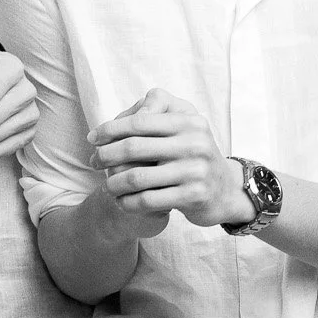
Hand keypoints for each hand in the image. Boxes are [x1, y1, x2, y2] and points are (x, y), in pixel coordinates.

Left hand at [87, 89, 250, 231]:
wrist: (225, 191)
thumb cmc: (191, 156)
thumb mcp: (181, 128)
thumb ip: (151, 114)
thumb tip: (113, 123)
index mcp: (188, 121)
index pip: (139, 122)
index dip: (110, 129)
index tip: (92, 138)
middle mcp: (194, 143)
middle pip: (134, 148)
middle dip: (106, 155)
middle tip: (93, 162)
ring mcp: (196, 170)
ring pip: (137, 176)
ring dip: (113, 182)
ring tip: (105, 185)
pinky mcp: (194, 196)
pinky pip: (149, 200)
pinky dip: (129, 202)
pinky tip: (121, 202)